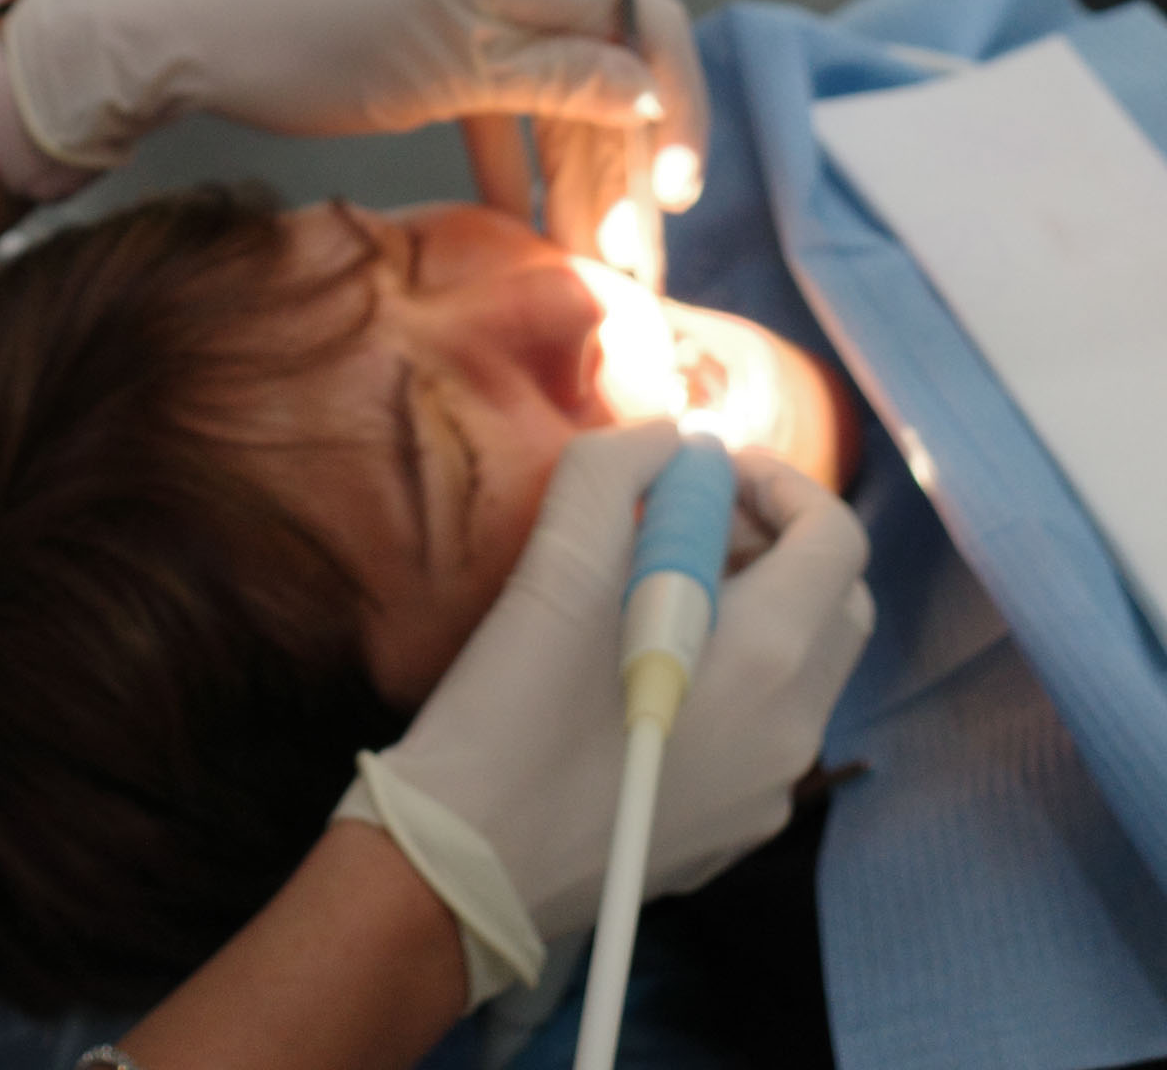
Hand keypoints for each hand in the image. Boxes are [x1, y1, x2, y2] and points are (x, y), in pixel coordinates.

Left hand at [0, 0, 705, 235]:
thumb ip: (557, 80)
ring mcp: (460, 14)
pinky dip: (511, 166)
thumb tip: (647, 92)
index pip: (642, 23)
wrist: (194, 35)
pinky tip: (524, 230)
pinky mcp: (424, 51)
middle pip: (601, 73)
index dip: (676, 108)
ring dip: (573, 180)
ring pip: (548, 100)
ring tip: (588, 264)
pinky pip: (494, 110)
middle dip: (624, 169)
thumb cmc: (313, 42)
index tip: (675, 196)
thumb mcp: (449, 75)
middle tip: (633, 267)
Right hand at [379, 426, 873, 941]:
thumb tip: (669, 439)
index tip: (700, 470)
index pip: (835, 538)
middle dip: (771, 540)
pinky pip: (762, 724)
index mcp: (766, 658)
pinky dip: (727, 671)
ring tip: (647, 587)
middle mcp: (792, 726)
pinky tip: (633, 667)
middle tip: (679, 521)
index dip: (777, 481)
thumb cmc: (510, 711)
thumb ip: (616, 475)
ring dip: (751, 603)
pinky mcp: (733, 825)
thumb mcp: (555, 564)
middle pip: (835, 601)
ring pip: (801, 665)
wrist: (470, 864)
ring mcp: (769, 787)